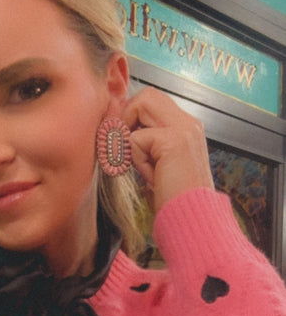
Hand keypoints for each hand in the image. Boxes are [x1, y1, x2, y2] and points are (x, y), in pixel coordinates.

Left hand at [122, 87, 213, 214]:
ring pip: (140, 105)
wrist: (195, 220)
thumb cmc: (176, 200)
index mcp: (188, 128)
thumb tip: (119, 131)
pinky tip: (152, 177)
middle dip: (127, 118)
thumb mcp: (160, 166)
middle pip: (146, 95)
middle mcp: (189, 123)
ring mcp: (184, 129)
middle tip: (126, 148)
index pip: (153, 100)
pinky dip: (137, 160)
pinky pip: (137, 139)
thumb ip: (148, 145)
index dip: (133, 116)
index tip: (127, 143)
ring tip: (143, 165)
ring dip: (132, 135)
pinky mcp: (173, 140)